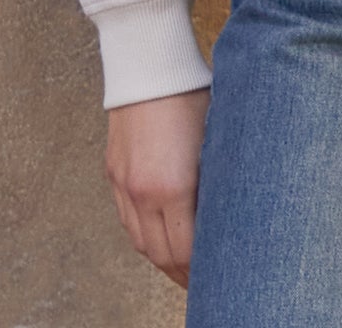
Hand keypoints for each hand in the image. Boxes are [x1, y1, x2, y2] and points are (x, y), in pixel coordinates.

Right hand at [105, 87, 210, 287]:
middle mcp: (142, 192)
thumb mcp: (214, 137)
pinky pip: (126, 218)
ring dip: (161, 257)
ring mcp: (123, 183)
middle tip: (202, 281)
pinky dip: (143, 234)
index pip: (185, 251)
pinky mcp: (113, 171)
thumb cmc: (191, 92)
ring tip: (182, 265)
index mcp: (172, 186)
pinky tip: (159, 234)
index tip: (216, 275)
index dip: (200, 270)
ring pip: (139, 241)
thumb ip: (216, 181)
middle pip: (160, 254)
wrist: (147, 60)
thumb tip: (228, 213)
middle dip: (181, 273)